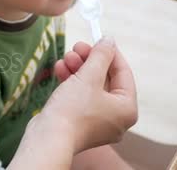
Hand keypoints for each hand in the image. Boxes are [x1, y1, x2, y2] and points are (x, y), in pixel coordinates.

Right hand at [39, 38, 137, 152]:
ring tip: (65, 57)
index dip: (110, 53)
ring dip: (78, 69)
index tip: (97, 38)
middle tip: (77, 47)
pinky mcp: (80, 123)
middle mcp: (116, 117)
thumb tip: (109, 40)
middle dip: (89, 61)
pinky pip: (80, 98)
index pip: (123, 73)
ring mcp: (97, 122)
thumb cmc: (73, 109)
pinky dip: (71, 83)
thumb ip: (101, 56)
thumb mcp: (88, 76)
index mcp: (126, 108)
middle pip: (106, 80)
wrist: (49, 138)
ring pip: (91, 88)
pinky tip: (59, 69)